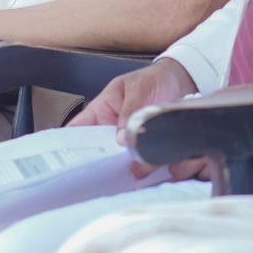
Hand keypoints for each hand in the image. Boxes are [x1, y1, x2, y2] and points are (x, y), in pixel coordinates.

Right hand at [71, 58, 201, 178]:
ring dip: (125, 165)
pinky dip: (144, 168)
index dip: (70, 144)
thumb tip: (121, 137)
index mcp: (102, 110)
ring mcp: (129, 140)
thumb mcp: (138, 89)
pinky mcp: (147, 148)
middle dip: (100, 162)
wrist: (182, 81)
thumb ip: (129, 111)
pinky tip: (147, 173)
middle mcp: (112, 128)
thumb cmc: (154, 79)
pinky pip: (142, 163)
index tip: (70, 158)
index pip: (78, 128)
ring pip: (120, 160)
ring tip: (129, 171)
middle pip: (98, 150)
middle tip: (102, 172)